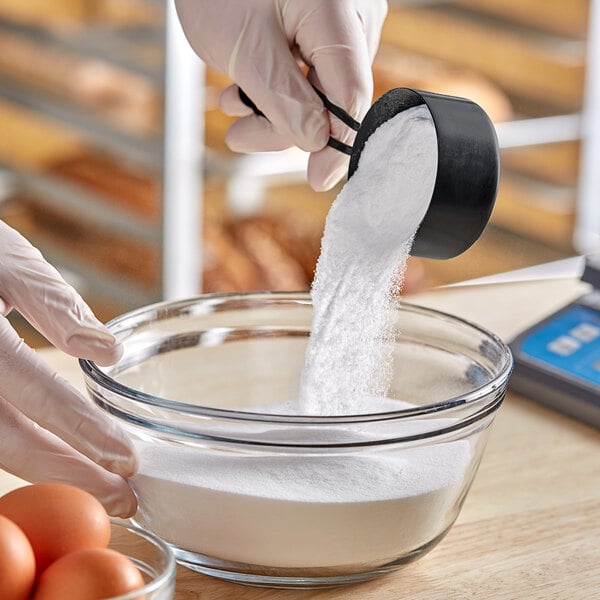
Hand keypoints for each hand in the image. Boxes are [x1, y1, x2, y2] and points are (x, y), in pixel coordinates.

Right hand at [0, 221, 136, 516]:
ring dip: (48, 472)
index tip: (127, 461)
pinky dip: (22, 453)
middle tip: (122, 499)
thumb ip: (55, 307)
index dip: (81, 430)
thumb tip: (109, 352)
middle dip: (69, 474)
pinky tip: (58, 464)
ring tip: (99, 489)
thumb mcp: (10, 263)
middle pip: (8, 442)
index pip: (35, 392)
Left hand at [175, 0, 387, 190]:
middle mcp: (352, 18)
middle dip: (286, 125)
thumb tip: (317, 141)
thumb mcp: (244, 48)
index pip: (351, 95)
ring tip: (231, 106)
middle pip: (333, 98)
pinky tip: (243, 92)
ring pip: (318, 93)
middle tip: (240, 136)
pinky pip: (308, 76)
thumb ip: (283, 99)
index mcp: (338, 14)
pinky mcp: (323, 32)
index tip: (317, 178)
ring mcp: (340, 25)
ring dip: (273, 110)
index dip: (335, 143)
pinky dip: (275, 91)